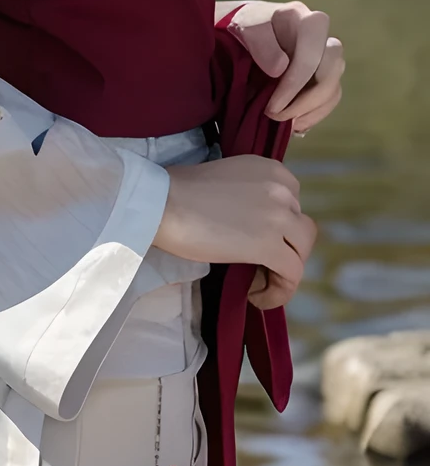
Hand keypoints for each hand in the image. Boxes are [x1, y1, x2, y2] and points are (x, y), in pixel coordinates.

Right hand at [152, 154, 316, 307]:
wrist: (163, 201)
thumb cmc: (180, 189)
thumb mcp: (229, 179)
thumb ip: (250, 195)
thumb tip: (254, 225)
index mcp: (272, 168)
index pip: (294, 205)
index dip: (279, 229)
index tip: (256, 242)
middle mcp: (282, 188)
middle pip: (301, 230)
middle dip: (284, 250)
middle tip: (256, 265)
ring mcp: (279, 216)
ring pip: (302, 253)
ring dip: (283, 272)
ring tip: (256, 283)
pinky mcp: (268, 245)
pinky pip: (291, 275)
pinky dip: (278, 292)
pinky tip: (255, 297)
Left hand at [227, 0, 344, 134]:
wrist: (250, 29)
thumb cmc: (248, 26)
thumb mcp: (245, 27)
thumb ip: (260, 43)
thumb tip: (280, 68)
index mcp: (304, 20)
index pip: (312, 53)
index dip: (296, 83)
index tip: (272, 105)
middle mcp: (322, 37)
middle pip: (333, 70)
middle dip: (306, 100)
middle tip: (277, 116)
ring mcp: (326, 58)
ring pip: (334, 88)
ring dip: (311, 111)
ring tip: (285, 124)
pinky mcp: (325, 76)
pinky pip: (330, 99)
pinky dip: (314, 114)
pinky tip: (294, 123)